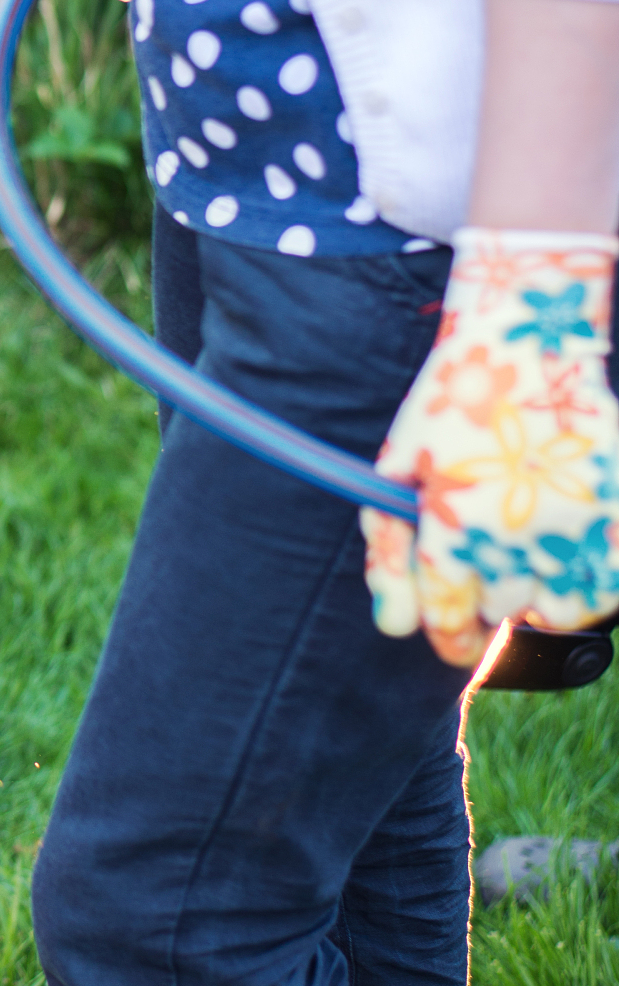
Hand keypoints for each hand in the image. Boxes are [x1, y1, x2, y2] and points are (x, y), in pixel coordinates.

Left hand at [362, 228, 618, 665]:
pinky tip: (572, 559)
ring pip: (564, 609)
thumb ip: (390, 557)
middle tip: (491, 580)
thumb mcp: (396, 477)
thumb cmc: (446, 411)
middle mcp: (514, 539)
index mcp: (450, 534)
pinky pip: (610, 581)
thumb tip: (394, 630)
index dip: (451, 641)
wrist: (526, 343)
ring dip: (546, 602)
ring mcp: (575, 524)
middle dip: (493, 613)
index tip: (457, 639)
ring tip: (531, 566)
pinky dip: (594, 583)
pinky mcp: (618, 510)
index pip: (449, 625)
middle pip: (505, 617)